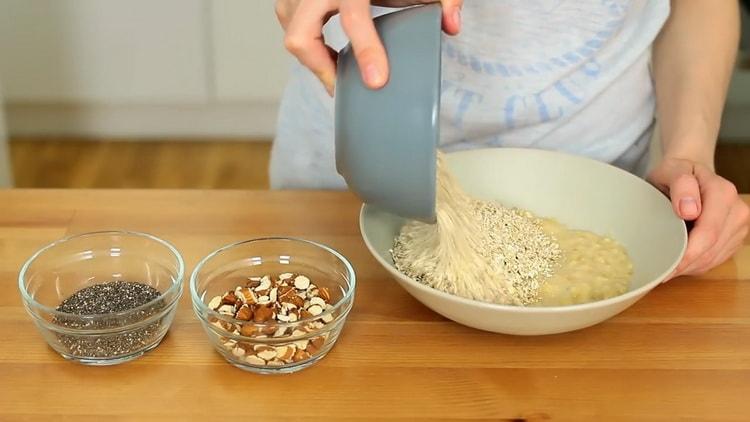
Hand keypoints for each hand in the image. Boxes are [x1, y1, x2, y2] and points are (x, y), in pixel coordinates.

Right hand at [275, 0, 462, 94]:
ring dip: (313, 58)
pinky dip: (307, 46)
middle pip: (301, 36)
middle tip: (344, 87)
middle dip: (321, 67)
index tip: (377, 81)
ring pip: (292, 35)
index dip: (366, 51)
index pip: (353, 17)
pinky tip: (329, 55)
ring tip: (339, 71)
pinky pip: (290, 29)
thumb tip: (452, 25)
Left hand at [648, 157, 748, 277]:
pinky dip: (696, 264)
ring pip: (714, 258)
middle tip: (660, 272)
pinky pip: (716, 259)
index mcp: (723, 192)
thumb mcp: (671, 170)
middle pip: (711, 250)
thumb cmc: (675, 172)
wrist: (690, 172)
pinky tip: (680, 262)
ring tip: (667, 267)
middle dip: (685, 265)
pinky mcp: (735, 237)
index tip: (665, 266)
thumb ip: (681, 185)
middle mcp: (737, 210)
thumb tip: (690, 211)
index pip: (707, 233)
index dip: (686, 254)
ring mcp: (739, 225)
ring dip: (690, 267)